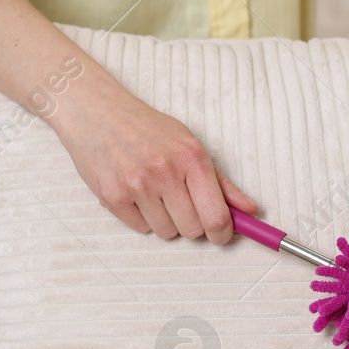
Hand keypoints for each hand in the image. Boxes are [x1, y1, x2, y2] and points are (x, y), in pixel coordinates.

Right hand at [50, 72, 257, 243]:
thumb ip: (222, 183)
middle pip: (193, 230)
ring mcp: (136, 186)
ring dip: (166, 220)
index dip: (223, 233)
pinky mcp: (112, 197)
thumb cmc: (148, 129)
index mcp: (191, 158)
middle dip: (192, 223)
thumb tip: (251, 210)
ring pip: (167, 232)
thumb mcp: (190, 146)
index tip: (221, 234)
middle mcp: (164, 172)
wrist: (98, 114)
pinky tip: (136, 193)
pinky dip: (142, 217)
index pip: (216, 216)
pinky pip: (140, 228)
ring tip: (155, 192)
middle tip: (181, 201)